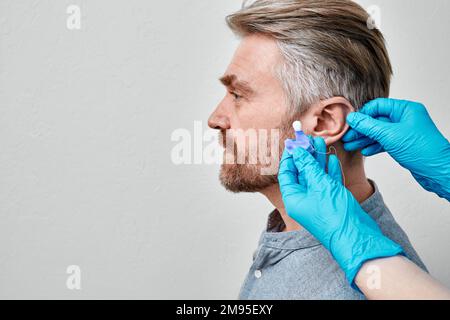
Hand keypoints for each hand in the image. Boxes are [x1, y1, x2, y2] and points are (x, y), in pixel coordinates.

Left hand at [278, 138, 402, 284]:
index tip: (294, 143)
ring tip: (322, 142)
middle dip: (306, 155)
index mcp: (294, 199)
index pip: (287, 174)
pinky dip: (330, 171)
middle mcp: (304, 200)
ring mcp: (319, 201)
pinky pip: (328, 183)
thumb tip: (297, 152)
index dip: (290, 157)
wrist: (357, 237)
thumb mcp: (319, 185)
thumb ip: (308, 166)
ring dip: (319, 159)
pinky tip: (332, 158)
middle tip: (310, 139)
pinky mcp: (333, 201)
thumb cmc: (335, 215)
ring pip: (316, 176)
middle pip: (302, 173)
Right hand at [343, 98, 449, 199]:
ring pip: (379, 132)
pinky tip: (365, 151)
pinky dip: (374, 146)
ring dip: (364, 139)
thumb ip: (368, 125)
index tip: (350, 123)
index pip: (378, 106)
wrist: (437, 170)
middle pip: (377, 120)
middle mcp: (405, 118)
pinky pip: (385, 142)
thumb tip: (353, 118)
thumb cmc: (421, 150)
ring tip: (351, 146)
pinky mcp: (403, 145)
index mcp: (405, 110)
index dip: (363, 114)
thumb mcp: (389, 135)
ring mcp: (404, 132)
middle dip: (361, 129)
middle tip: (347, 137)